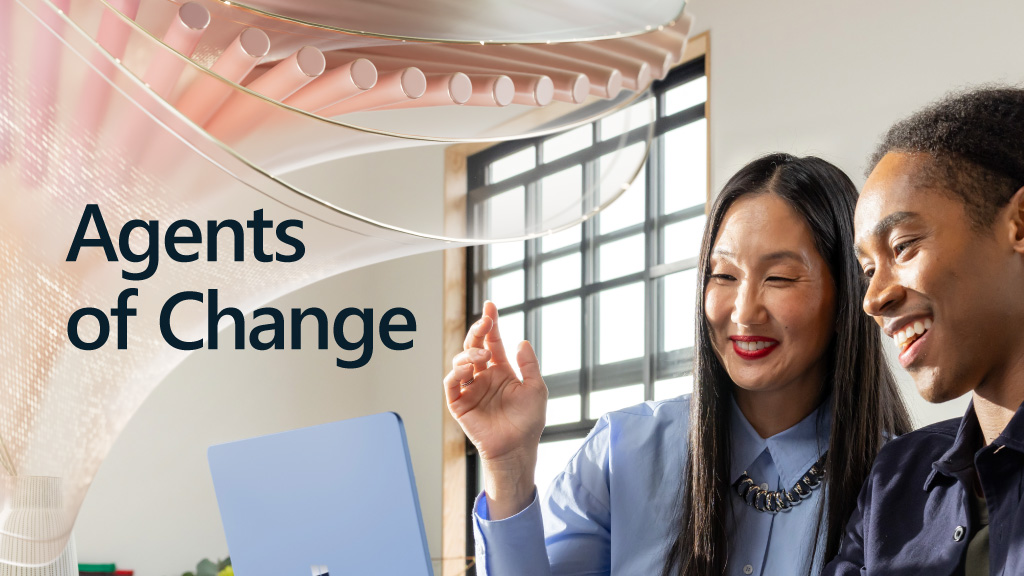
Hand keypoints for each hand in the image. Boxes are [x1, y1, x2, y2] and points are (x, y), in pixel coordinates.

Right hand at [443, 301, 546, 515]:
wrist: (517, 448)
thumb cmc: (528, 421)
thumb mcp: (536, 388)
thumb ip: (528, 364)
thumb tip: (520, 341)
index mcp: (501, 371)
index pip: (492, 342)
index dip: (491, 324)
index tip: (490, 306)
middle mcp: (483, 377)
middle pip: (474, 347)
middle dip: (477, 332)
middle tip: (485, 323)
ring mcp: (470, 389)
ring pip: (461, 362)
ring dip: (470, 354)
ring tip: (484, 358)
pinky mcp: (459, 404)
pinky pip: (451, 383)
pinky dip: (457, 373)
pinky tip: (469, 370)